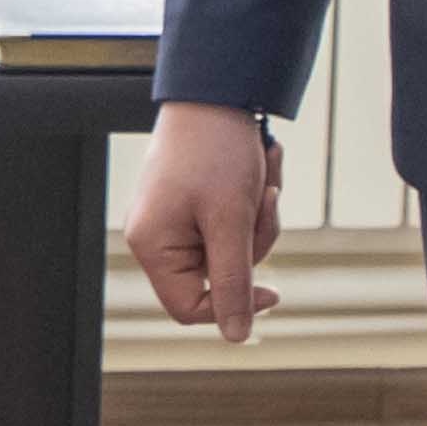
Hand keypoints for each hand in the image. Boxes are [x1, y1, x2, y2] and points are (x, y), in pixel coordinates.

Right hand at [125, 102, 284, 344]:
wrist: (217, 88)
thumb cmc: (217, 151)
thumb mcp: (231, 221)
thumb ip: (232, 282)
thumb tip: (237, 336)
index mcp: (152, 245)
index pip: (188, 308)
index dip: (232, 304)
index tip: (273, 290)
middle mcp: (157, 236)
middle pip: (217, 276)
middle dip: (253, 240)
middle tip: (265, 200)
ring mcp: (175, 217)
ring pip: (232, 247)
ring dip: (259, 215)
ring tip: (263, 173)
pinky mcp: (195, 200)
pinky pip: (234, 221)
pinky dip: (254, 199)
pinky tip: (261, 166)